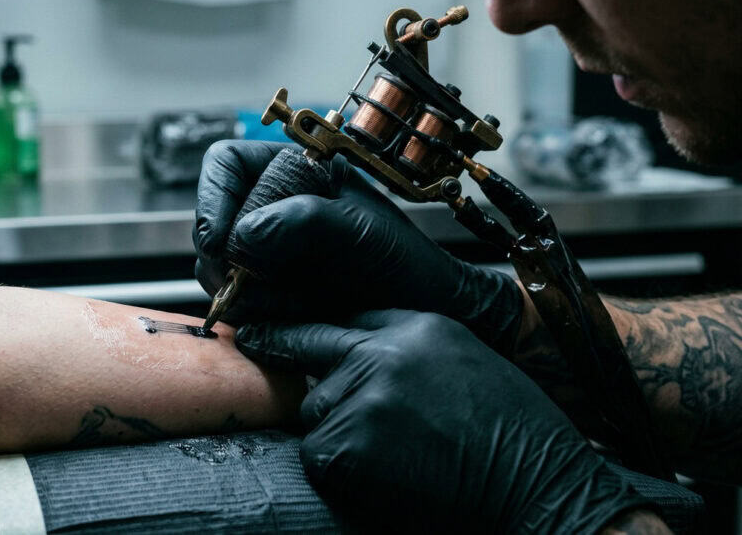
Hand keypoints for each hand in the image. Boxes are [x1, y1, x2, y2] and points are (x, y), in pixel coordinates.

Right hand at [194, 140, 522, 348]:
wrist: (422, 313)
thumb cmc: (402, 261)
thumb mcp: (357, 230)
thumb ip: (301, 220)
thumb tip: (243, 237)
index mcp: (290, 171)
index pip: (223, 164)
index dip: (213, 198)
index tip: (221, 241)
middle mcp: (269, 207)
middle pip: (212, 222)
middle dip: (231, 258)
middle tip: (261, 280)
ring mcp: (263, 251)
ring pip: (215, 267)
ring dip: (247, 290)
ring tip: (296, 298)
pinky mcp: (264, 291)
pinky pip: (233, 301)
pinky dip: (256, 312)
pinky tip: (293, 313)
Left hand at [235, 310, 653, 532]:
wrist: (541, 485)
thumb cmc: (512, 431)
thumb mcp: (463, 359)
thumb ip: (405, 348)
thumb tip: (351, 353)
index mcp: (415, 326)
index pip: (340, 316)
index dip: (301, 327)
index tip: (261, 330)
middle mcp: (383, 353)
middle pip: (313, 361)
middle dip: (311, 378)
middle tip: (302, 375)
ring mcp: (363, 397)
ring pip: (316, 415)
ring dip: (339, 437)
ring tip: (399, 455)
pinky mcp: (350, 445)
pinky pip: (320, 457)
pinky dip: (342, 473)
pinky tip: (389, 478)